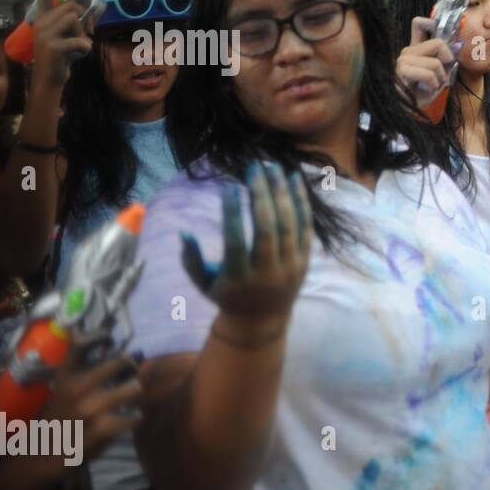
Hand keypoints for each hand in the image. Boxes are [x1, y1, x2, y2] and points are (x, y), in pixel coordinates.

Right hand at [30, 0, 91, 90]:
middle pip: (71, 6)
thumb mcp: (73, 35)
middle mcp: (40, 22)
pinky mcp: (53, 46)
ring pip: (74, 19)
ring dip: (83, 34)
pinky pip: (80, 40)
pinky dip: (86, 48)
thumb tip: (101, 4)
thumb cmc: (64, 55)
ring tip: (78, 45)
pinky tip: (78, 55)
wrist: (50, 79)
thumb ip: (84, 19)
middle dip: (84, 17)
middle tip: (88, 32)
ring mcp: (44, 34)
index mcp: (43, 17)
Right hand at [40, 346, 142, 466]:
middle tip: (127, 376)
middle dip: (131, 368)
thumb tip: (128, 352)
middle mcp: (77, 387)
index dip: (100, 336)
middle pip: (123, 361)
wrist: (47, 452)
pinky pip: (136, 416)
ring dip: (134, 394)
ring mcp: (90, 408)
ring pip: (135, 388)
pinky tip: (125, 420)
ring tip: (127, 400)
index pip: (81, 343)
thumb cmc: (64, 414)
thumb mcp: (65, 386)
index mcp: (66, 375)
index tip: (109, 341)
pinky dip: (134, 419)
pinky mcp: (102, 428)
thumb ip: (87, 369)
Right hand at [180, 161, 312, 329]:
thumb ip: (190, 259)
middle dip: (262, 195)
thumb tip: (184, 231)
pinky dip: (301, 203)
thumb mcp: (202, 282)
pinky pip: (305, 228)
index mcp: (239, 278)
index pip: (236, 241)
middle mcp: (267, 273)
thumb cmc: (226, 296)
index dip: (232, 213)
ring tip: (274, 168)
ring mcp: (289, 267)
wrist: (261, 322)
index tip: (228, 186)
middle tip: (255, 167)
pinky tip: (294, 181)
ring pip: (289, 226)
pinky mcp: (304, 261)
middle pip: (268, 229)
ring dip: (283, 193)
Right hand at [397, 16, 453, 101]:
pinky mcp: (402, 70)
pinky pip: (429, 73)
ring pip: (436, 62)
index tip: (443, 35)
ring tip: (432, 87)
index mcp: (416, 49)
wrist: (407, 112)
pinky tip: (425, 91)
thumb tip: (458, 45)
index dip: (432, 23)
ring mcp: (403, 60)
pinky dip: (433, 85)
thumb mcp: (440, 76)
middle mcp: (408, 51)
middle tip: (441, 76)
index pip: (419, 23)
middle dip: (447, 61)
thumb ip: (447, 61)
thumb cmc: (422, 95)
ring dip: (440, 79)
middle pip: (438, 43)